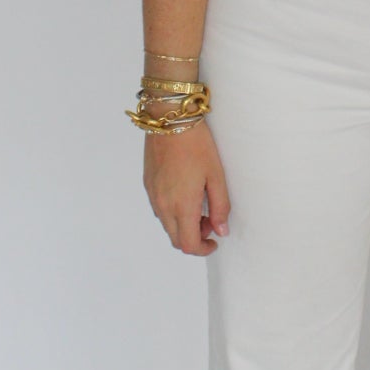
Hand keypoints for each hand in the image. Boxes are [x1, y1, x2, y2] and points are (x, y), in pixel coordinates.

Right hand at [142, 119, 231, 255]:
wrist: (169, 120)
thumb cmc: (197, 146)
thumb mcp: (216, 175)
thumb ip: (220, 206)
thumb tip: (221, 231)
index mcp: (182, 206)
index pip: (188, 244)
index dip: (203, 249)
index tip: (215, 240)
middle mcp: (163, 206)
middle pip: (176, 239)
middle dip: (194, 237)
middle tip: (211, 220)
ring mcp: (153, 196)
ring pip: (167, 225)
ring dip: (183, 225)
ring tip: (200, 204)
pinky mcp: (148, 185)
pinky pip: (159, 210)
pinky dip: (173, 213)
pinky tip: (185, 194)